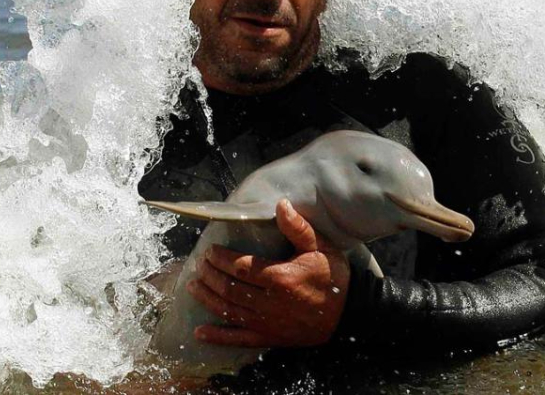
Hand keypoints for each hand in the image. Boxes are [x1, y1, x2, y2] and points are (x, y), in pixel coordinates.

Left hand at [187, 198, 349, 347]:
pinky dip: (218, 337)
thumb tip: (281, 204)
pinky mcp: (270, 339)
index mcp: (281, 277)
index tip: (209, 251)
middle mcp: (270, 302)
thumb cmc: (334, 278)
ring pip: (229, 311)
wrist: (352, 314)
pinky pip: (239, 339)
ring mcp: (268, 324)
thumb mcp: (321, 247)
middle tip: (198, 266)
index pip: (240, 266)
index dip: (220, 259)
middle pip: (230, 288)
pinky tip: (199, 333)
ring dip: (207, 299)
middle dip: (210, 276)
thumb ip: (298, 228)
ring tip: (192, 287)